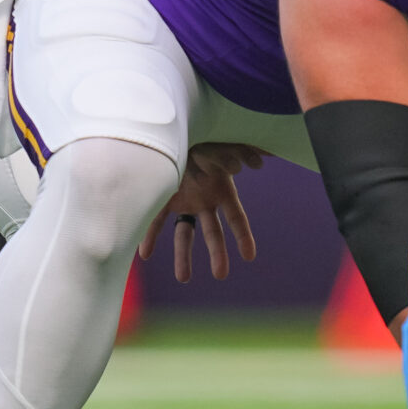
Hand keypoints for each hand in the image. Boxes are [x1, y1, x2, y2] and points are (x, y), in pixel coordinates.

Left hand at [139, 143, 262, 280]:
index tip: (250, 256)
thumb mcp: (220, 144)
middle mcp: (205, 200)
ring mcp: (185, 201)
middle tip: (221, 275)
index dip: (243, 236)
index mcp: (221, 189)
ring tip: (185, 278)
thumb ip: (238, 152)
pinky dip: (149, 235)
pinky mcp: (164, 198)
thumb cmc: (203, 135)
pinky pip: (156, 220)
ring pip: (185, 234)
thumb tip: (263, 158)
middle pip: (213, 232)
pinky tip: (144, 254)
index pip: (236, 217)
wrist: (174, 130)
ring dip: (184, 256)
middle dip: (217, 253)